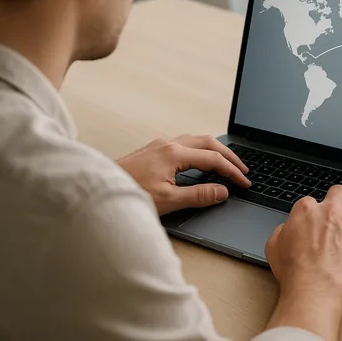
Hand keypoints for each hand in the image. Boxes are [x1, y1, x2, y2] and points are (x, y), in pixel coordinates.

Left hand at [117, 134, 250, 215]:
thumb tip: (222, 192)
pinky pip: (184, 143)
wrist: (97, 191)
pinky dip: (199, 150)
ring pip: (195, 140)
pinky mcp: (151, 150)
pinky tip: (198, 160)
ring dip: (214, 150)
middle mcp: (167, 144)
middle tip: (243, 169)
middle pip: (208, 143)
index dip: (232, 172)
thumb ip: (198, 195)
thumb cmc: (128, 194)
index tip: (244, 182)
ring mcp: (158, 145)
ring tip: (226, 163)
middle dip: (229, 156)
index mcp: (174, 153)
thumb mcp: (168, 200)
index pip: (213, 160)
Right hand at [265, 185, 341, 300]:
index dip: (315, 211)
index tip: (318, 219)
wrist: (314, 287)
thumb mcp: (274, 247)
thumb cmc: (295, 272)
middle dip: (341, 198)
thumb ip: (282, 231)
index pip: (312, 201)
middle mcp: (329, 212)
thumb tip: (287, 228)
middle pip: (339, 192)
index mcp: (306, 211)